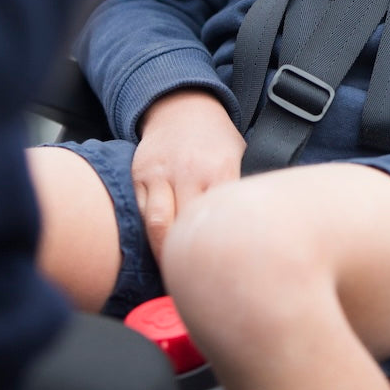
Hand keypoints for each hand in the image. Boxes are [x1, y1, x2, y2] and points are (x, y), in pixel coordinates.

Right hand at [132, 90, 244, 262]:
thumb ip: (238, 190)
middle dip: (189, 258)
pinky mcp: (139, 175)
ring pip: (156, 225)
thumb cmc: (216, 139)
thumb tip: (250, 232)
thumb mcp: (238, 156)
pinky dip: (147, 234)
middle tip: (196, 283)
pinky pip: (140, 213)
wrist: (182, 106)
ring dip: (164, 253)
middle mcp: (188, 172)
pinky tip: (158, 249)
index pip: (220, 217)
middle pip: (185, 226)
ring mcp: (160, 173)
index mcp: (220, 168)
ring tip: (174, 273)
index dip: (220, 248)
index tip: (224, 273)